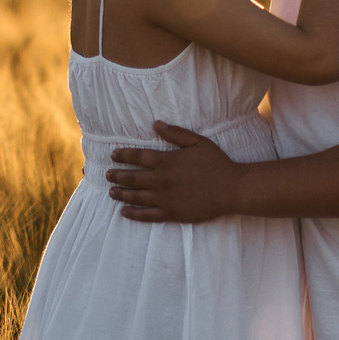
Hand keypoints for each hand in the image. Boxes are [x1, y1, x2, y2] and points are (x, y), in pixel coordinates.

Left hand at [107, 121, 244, 223]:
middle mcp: (161, 181)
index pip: (138, 157)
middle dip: (117, 175)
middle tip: (107, 175)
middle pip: (132, 178)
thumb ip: (175, 133)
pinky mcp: (171, 214)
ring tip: (111, 192)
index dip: (123, 155)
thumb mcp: (198, 142)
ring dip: (121, 194)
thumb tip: (156, 124)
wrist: (231, 189)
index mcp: (166, 162)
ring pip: (136, 197)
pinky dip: (134, 214)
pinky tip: (124, 212)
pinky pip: (147, 215)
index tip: (113, 155)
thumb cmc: (216, 163)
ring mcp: (164, 199)